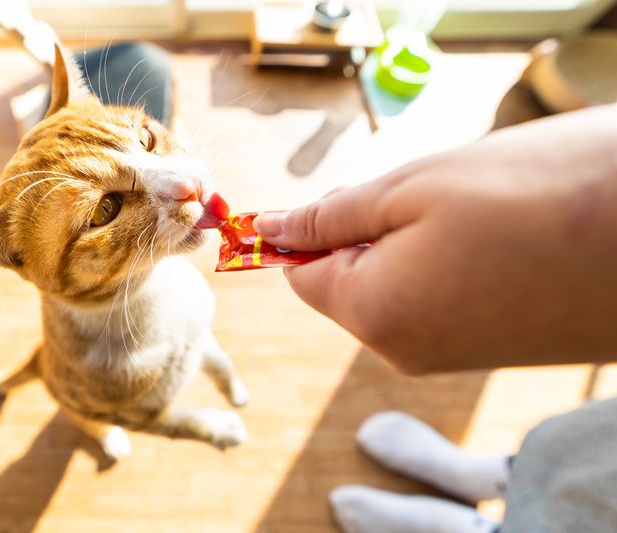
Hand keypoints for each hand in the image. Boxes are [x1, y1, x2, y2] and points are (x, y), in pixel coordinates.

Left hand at [254, 106, 616, 372]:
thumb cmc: (533, 195)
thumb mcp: (411, 189)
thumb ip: (329, 215)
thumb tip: (268, 229)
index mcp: (372, 313)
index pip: (300, 274)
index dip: (313, 229)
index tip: (352, 196)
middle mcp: (403, 350)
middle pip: (348, 283)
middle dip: (369, 234)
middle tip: (431, 196)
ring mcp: (449, 356)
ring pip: (395, 287)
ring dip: (414, 244)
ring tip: (475, 215)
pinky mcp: (490, 349)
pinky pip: (438, 300)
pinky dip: (450, 263)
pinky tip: (497, 238)